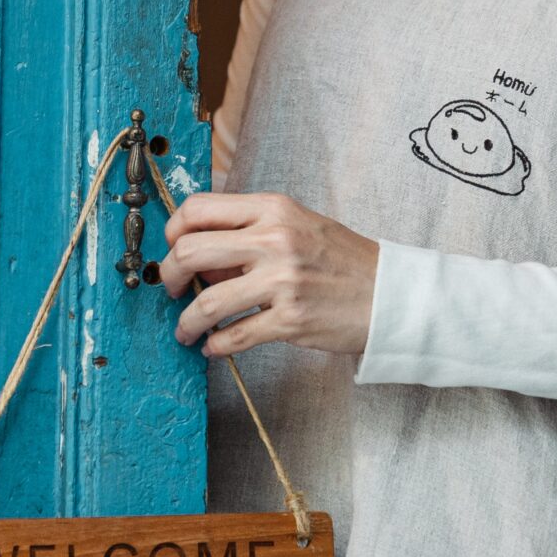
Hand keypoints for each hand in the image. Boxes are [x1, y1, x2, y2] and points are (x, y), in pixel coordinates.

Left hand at [154, 191, 377, 358]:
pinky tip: (213, 346)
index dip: (172, 231)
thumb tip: (197, 256)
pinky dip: (215, 345)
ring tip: (186, 330)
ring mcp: (282, 282)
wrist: (389, 294)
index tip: (171, 250)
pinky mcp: (290, 321)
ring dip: (186, 322)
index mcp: (272, 209)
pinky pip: (234, 337)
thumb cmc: (341, 260)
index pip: (198, 209)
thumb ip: (248, 233)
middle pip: (189, 252)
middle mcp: (274, 240)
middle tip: (170, 289)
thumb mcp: (296, 226)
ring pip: (206, 303)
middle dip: (167, 276)